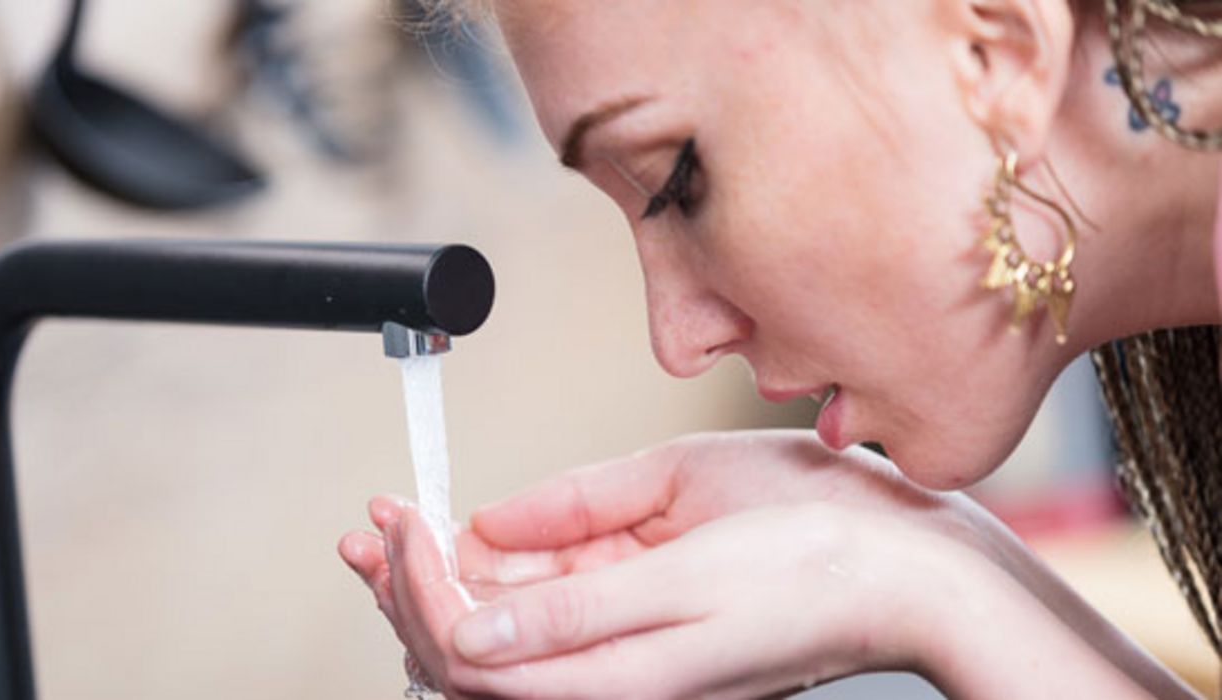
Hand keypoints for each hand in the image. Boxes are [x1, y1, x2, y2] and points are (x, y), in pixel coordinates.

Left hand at [340, 430, 1183, 697]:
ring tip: (390, 529)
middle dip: (405, 586)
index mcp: (612, 677)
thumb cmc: (816, 565)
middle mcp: (607, 680)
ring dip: (436, 581)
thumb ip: (571, 606)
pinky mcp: (638, 629)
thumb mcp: (686, 570)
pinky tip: (470, 542)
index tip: (397, 514)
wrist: (904, 574)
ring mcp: (622, 657)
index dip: (414, 585)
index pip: (469, 652)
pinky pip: (545, 615)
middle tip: (369, 524)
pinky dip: (495, 576)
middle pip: (470, 652)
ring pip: (500, 633)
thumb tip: (471, 623)